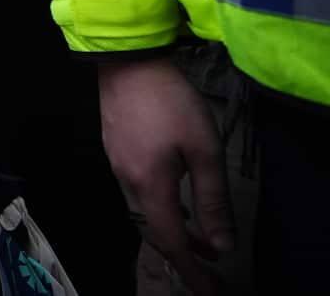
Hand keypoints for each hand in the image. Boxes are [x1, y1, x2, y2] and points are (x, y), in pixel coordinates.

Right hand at [99, 59, 232, 295]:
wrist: (127, 63)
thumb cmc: (170, 103)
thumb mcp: (204, 149)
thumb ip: (212, 198)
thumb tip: (221, 243)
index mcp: (151, 186)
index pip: (172, 242)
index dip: (192, 270)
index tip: (209, 289)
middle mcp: (128, 183)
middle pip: (153, 232)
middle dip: (182, 253)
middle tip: (212, 264)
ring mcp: (117, 166)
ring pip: (142, 214)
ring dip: (170, 230)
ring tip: (199, 235)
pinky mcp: (114, 151)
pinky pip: (136, 195)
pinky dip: (157, 209)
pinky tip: (173, 199)